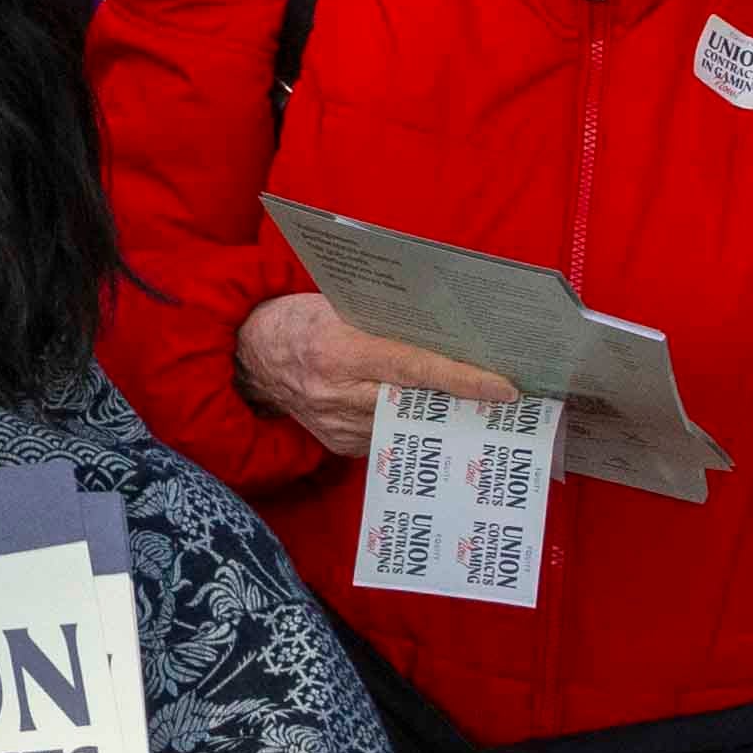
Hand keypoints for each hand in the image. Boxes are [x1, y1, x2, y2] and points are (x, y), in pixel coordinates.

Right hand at [230, 283, 521, 464]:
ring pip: (410, 425)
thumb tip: (448, 335)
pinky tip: (419, 410)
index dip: (462, 379)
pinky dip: (410, 423)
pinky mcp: (340, 446)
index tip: (504, 389)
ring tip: (471, 404)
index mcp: (337, 350)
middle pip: (419, 403)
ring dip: (441, 415)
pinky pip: (391, 436)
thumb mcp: (337, 306)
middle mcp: (337, 394)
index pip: (413, 367)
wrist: (248, 357)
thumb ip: (386, 322)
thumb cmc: (299, 320)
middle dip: (463, 401)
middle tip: (504, 399)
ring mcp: (338, 426)